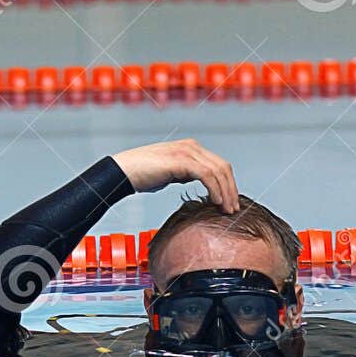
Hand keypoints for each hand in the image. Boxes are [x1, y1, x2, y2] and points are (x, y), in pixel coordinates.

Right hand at [111, 139, 238, 211]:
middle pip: (223, 167)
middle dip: (231, 189)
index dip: (228, 184)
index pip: (218, 165)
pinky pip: (206, 175)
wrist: (122, 172)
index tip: (229, 202)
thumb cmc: (141, 175)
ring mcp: (187, 152)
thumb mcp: (168, 173)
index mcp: (190, 149)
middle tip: (234, 209)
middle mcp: (192, 147)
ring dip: (226, 192)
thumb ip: (183, 174)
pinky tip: (215, 202)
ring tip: (227, 209)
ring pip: (218, 171)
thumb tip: (194, 181)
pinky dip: (214, 189)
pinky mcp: (181, 161)